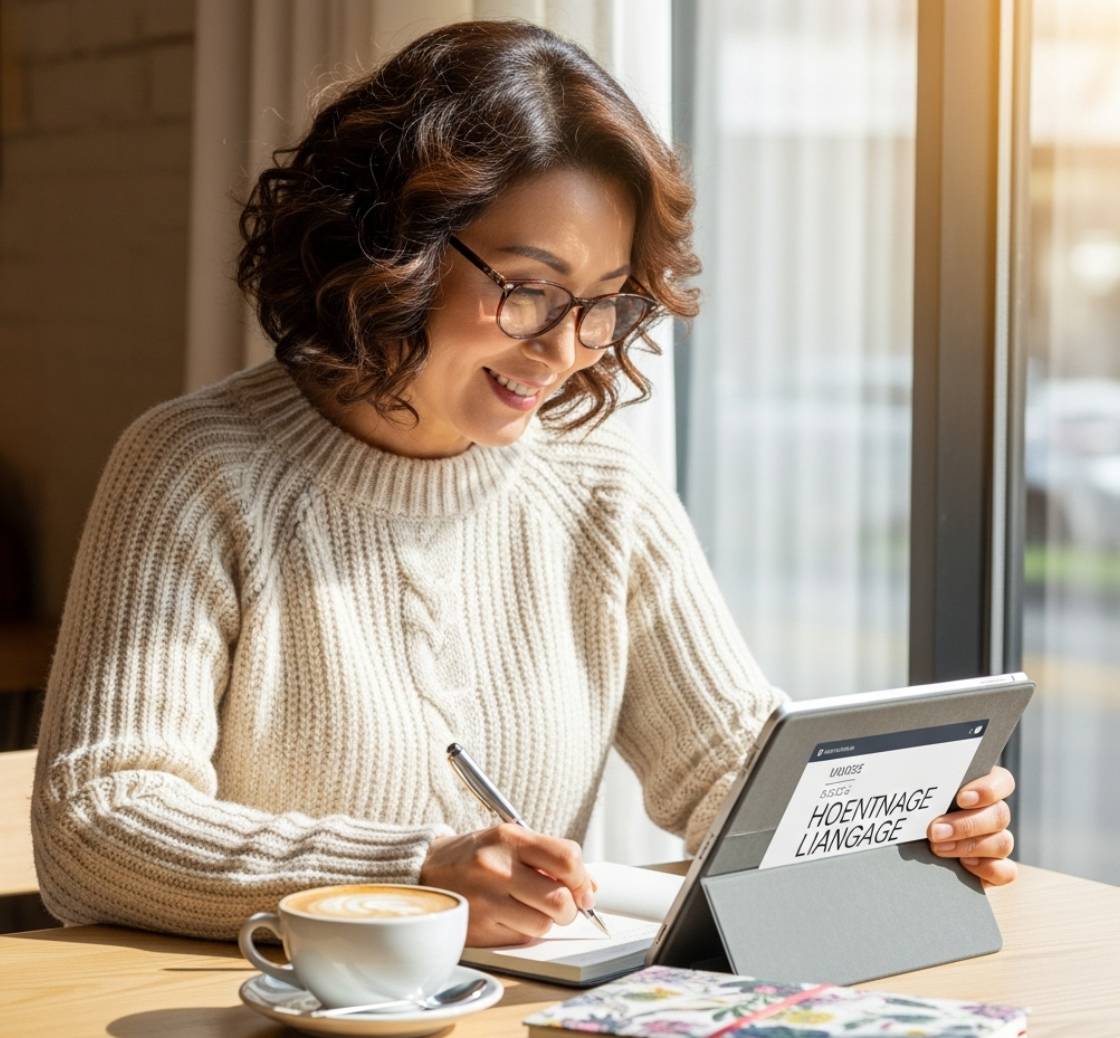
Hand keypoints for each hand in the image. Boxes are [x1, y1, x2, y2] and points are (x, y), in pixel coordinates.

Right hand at [419, 824, 596, 946]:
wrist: (425, 871)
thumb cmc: (475, 855)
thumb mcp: (510, 841)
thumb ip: (550, 858)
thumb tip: (590, 887)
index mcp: (509, 838)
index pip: (566, 858)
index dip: (583, 879)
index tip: (584, 889)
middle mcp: (497, 868)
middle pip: (559, 899)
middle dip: (570, 908)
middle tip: (564, 906)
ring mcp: (486, 901)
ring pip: (542, 925)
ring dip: (546, 922)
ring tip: (531, 909)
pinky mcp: (478, 929)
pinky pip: (520, 939)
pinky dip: (523, 932)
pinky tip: (510, 917)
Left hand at [927, 765, 1016, 885]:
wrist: (917, 851)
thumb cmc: (919, 815)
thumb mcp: (923, 798)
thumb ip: (928, 789)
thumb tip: (915, 783)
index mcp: (981, 790)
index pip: (1002, 782)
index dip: (988, 790)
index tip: (961, 798)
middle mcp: (994, 815)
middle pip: (1000, 815)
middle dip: (966, 824)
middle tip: (935, 831)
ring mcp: (998, 842)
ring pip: (1003, 842)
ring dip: (969, 846)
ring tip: (938, 848)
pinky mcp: (998, 869)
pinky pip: (1006, 871)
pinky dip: (987, 868)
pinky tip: (963, 865)